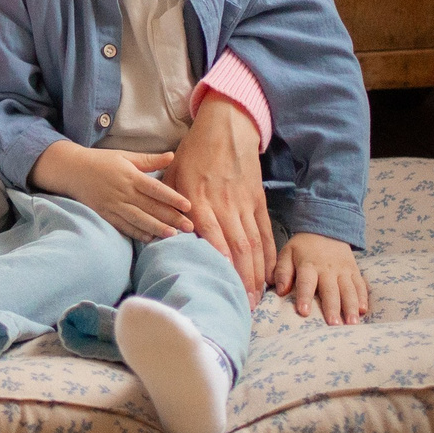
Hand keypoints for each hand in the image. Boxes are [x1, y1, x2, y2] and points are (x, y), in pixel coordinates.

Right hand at [29, 142, 194, 241]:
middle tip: (189, 227)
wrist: (71, 170)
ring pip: (138, 219)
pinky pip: (123, 226)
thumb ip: (149, 160)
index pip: (155, 189)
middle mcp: (122, 192)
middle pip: (151, 207)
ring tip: (173, 235)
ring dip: (156, 228)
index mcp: (129, 175)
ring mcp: (113, 205)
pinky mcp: (105, 214)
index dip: (172, 198)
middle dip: (171, 218)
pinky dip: (137, 233)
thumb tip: (171, 156)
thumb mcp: (125, 156)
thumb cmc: (101, 161)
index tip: (188, 206)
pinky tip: (150, 238)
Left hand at [162, 94, 276, 296]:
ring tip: (257, 298)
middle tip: (243, 305)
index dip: (218, 259)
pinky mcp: (258, 201)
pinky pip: (265, 233)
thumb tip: (164, 234)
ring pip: (253, 244)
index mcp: (199, 198)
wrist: (226, 127)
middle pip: (237, 247)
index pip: (211, 234)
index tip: (219, 282)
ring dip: (256, 273)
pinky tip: (270, 275)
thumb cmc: (193, 153)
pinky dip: (269, 255)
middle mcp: (224, 204)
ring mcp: (244, 204)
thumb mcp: (172, 174)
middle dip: (241, 278)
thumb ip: (168, 204)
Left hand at [272, 232, 367, 323]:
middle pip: (330, 290)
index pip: (306, 282)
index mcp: (308, 264)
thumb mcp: (287, 253)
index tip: (304, 312)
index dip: (304, 297)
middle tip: (333, 325)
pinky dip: (363, 297)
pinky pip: (360, 285)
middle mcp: (327, 268)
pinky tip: (363, 311)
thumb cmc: (303, 248)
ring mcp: (343, 270)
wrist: (326, 230)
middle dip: (333, 308)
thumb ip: (282, 272)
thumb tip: (280, 290)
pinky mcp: (354, 271)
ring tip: (352, 323)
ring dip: (351, 306)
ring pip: (348, 290)